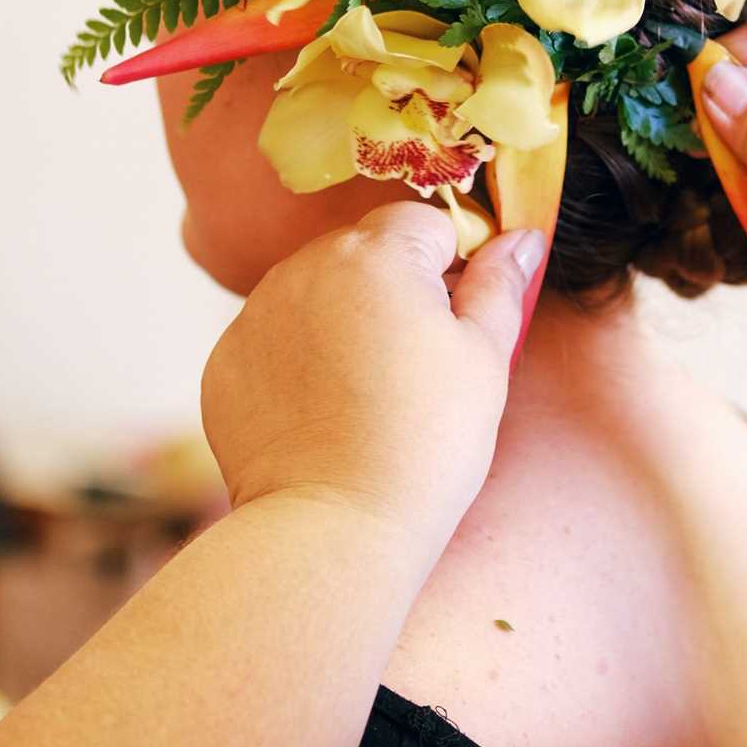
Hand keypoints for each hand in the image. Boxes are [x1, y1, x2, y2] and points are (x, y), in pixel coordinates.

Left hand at [201, 205, 545, 542]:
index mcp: (376, 254)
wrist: (333, 524)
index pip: (423, 222)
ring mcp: (256, 313)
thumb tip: (520, 237)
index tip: (456, 321)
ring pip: (315, 292)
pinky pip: (273, 339)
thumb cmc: (426, 442)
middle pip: (364, 252)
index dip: (450, 265)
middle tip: (416, 365)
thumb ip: (500, 285)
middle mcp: (305, 267)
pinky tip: (322, 413)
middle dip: (393, 289)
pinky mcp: (225, 361)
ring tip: (368, 393)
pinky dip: (298, 362)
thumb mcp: (485, 359)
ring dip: (343, 320)